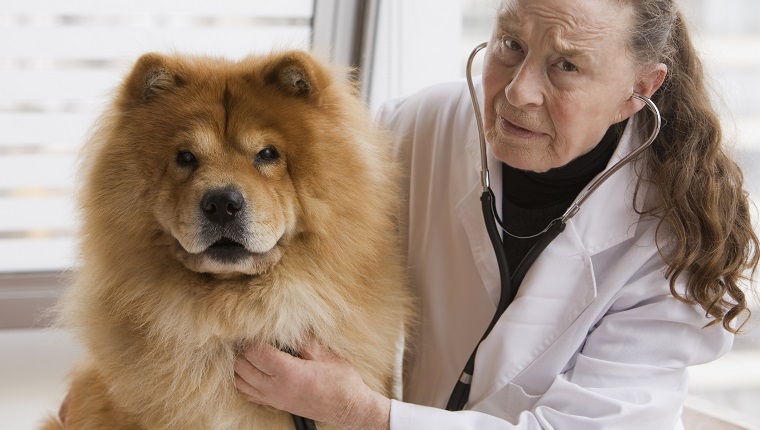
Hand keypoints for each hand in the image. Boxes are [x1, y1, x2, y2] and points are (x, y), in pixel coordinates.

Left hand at [234, 338, 390, 429]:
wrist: (348, 409)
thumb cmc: (341, 381)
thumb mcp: (325, 355)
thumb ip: (303, 341)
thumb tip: (289, 326)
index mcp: (287, 372)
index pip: (255, 352)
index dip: (252, 338)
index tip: (256, 328)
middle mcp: (275, 387)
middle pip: (242, 366)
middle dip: (243, 350)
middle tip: (252, 337)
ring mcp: (273, 399)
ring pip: (240, 382)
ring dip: (240, 366)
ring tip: (250, 352)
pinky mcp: (275, 405)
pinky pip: (248, 394)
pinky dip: (244, 381)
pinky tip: (253, 371)